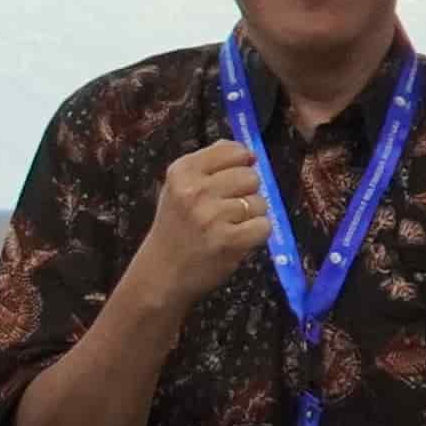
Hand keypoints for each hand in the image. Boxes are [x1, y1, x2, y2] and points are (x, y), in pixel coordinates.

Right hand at [131, 137, 277, 313]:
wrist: (161, 274)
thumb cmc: (175, 229)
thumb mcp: (179, 189)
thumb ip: (209, 166)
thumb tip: (247, 152)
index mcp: (182, 171)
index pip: (234, 151)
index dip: (242, 164)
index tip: (234, 178)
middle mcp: (195, 190)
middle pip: (251, 176)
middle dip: (247, 192)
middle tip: (229, 209)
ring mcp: (212, 216)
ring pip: (259, 202)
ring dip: (251, 216)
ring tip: (230, 227)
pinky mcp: (229, 241)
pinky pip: (263, 226)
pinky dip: (256, 235)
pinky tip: (237, 240)